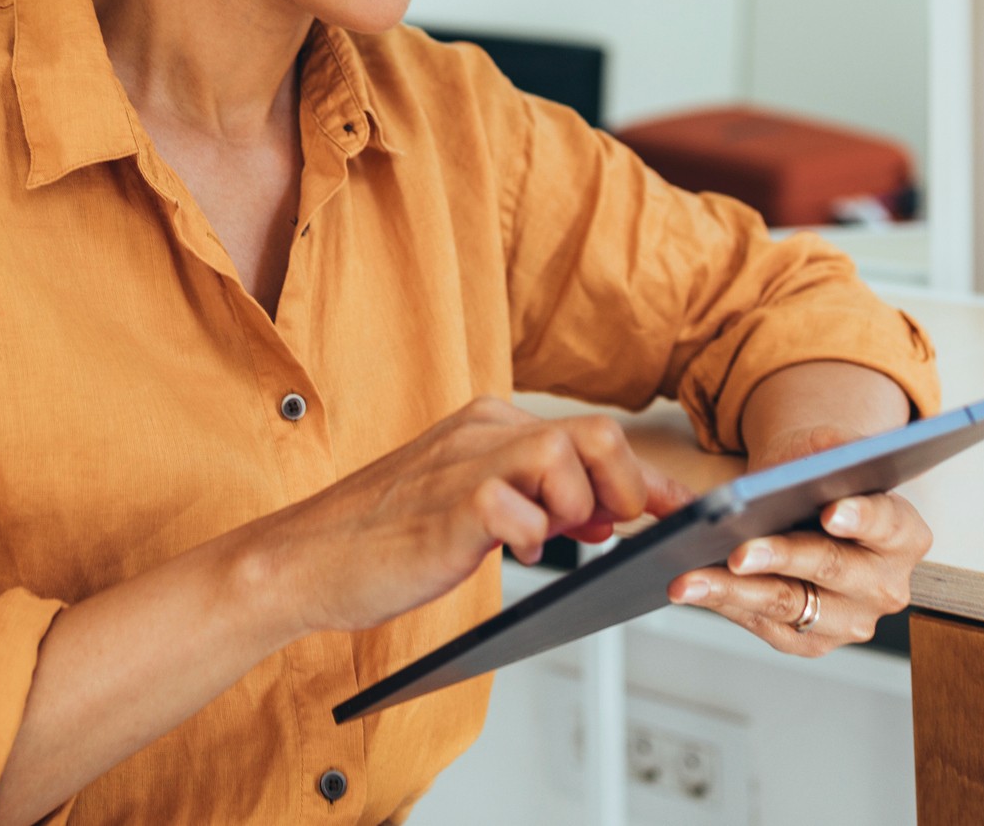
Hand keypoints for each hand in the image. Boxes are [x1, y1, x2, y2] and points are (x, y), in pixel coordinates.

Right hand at [253, 396, 691, 637]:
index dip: (645, 476)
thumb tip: (614, 513)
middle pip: (596, 433)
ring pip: (566, 455)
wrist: (309, 559)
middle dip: (623, 487)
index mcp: (490, 424)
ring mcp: (464, 463)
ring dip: (577, 509)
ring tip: (545, 538)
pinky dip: (531, 536)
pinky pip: (518, 507)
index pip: (592, 432)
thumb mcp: (479, 509)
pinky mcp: (449, 506)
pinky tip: (511, 552)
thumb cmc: (388, 538)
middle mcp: (482, 431)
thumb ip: (541, 498)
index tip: (675, 510)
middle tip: (606, 532)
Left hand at [664, 424, 931, 656]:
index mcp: (904, 534)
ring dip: (737, 592)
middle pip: (831, 568)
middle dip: (782, 558)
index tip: (830, 511)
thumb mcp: (826, 451)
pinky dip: (727, 605)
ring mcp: (852, 619)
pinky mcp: (814, 642)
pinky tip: (695, 589)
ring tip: (692, 579)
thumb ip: (834, 449)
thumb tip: (826, 454)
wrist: (804, 512)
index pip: (886, 523)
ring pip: (791, 605)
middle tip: (740, 552)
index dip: (859, 516)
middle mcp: (886, 585)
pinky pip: (766, 626)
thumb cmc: (817, 480)